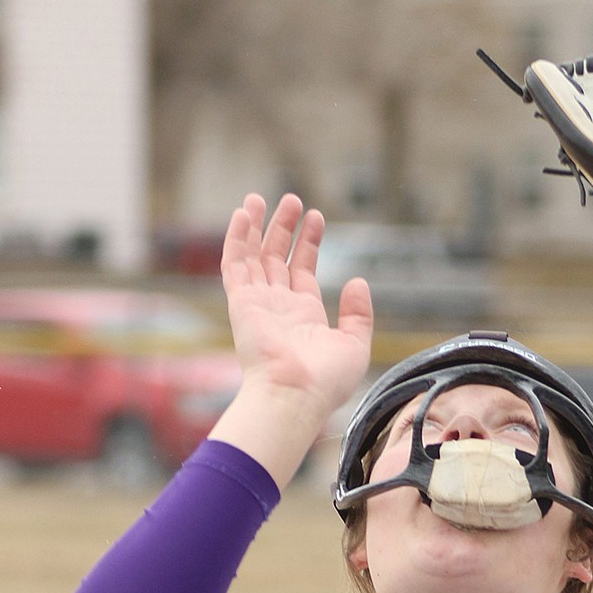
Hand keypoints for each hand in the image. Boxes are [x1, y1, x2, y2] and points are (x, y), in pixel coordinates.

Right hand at [221, 192, 372, 418]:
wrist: (296, 394)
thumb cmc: (326, 380)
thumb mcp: (355, 345)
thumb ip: (358, 314)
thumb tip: (357, 281)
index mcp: (303, 317)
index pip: (302, 271)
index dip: (308, 243)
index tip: (316, 218)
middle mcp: (277, 308)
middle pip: (276, 259)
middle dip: (283, 228)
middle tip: (292, 199)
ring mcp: (257, 304)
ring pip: (252, 256)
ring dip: (256, 226)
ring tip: (262, 198)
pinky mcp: (240, 302)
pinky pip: (234, 263)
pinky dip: (236, 238)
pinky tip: (242, 214)